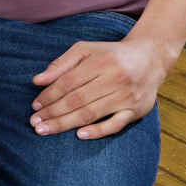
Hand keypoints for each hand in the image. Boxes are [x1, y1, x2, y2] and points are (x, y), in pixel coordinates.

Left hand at [30, 36, 165, 139]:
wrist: (150, 58)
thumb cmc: (111, 55)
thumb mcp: (86, 50)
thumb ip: (62, 64)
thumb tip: (37, 80)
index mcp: (100, 61)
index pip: (68, 82)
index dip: (49, 95)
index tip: (34, 107)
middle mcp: (114, 78)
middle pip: (77, 99)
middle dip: (53, 113)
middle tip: (34, 124)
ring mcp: (126, 96)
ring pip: (91, 113)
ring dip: (65, 124)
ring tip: (45, 130)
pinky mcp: (136, 111)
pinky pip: (115, 125)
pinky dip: (97, 131)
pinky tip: (79, 135)